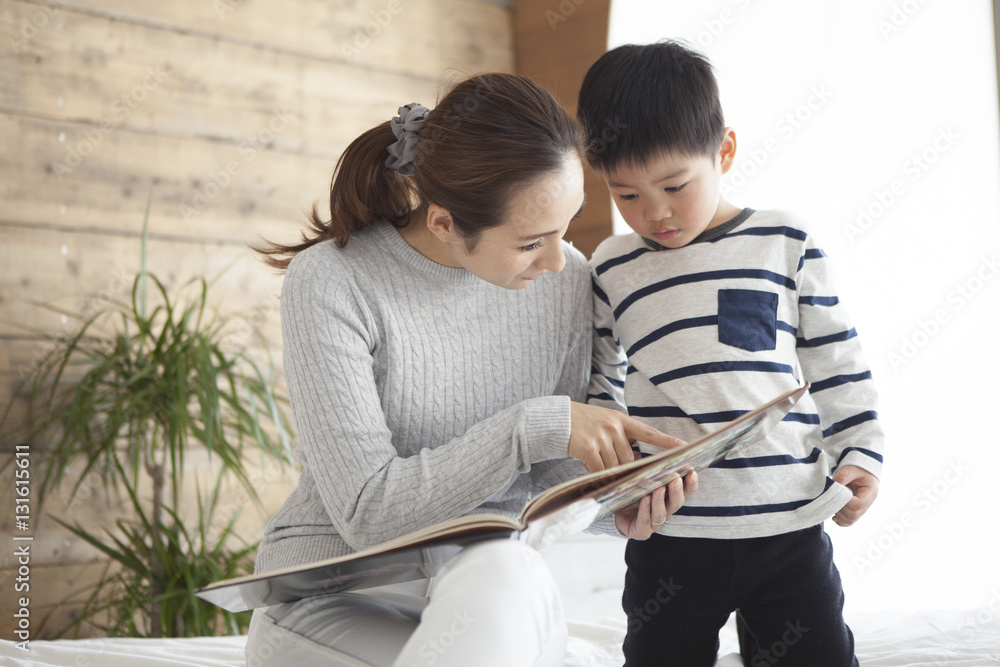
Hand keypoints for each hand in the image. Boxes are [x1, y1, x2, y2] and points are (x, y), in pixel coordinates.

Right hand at [569, 402, 686, 472]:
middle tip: (624, 476)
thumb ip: (621, 436)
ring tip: (602, 472)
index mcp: (621, 420)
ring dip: (610, 473)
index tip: (684, 447)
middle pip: (629, 458)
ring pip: (615, 466)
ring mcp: (600, 437)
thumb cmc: (583, 422)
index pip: (648, 432)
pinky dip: (598, 475)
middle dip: (626, 469)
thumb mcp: (606, 421)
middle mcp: (613, 427)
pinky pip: (599, 469)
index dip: (666, 441)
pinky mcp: (588, 448)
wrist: (557, 419)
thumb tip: (633, 459)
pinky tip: (594, 475)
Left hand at [614, 471, 698, 539]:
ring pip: (662, 513)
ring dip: (660, 501)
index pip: (685, 491)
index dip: (690, 483)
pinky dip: (645, 510)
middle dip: (676, 491)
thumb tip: (656, 448)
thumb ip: (650, 465)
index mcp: (669, 497)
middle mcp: (665, 510)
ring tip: (658, 489)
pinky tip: (645, 500)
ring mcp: (654, 522)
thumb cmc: (631, 490)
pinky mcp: (642, 531)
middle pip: (676, 503)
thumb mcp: (640, 475)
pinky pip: (645, 521)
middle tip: (675, 479)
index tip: (692, 472)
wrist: (614, 511)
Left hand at [832, 465, 878, 526]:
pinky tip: (834, 516)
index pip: (858, 504)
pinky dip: (841, 521)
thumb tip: (834, 485)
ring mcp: (862, 508)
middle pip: (854, 514)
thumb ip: (843, 476)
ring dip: (839, 515)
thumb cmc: (858, 469)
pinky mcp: (856, 511)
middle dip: (840, 508)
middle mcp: (868, 503)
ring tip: (833, 503)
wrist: (862, 471)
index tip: (837, 493)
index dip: (845, 501)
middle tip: (832, 498)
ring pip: (851, 520)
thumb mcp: (852, 469)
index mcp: (870, 493)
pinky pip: (849, 521)